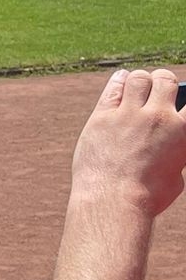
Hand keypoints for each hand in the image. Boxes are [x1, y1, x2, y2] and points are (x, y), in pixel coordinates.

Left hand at [70, 68, 185, 215]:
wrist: (112, 200)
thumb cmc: (147, 195)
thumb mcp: (175, 175)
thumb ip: (175, 153)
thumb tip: (170, 145)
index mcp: (182, 131)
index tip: (181, 102)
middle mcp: (156, 117)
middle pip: (164, 80)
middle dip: (164, 82)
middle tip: (160, 87)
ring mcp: (127, 114)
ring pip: (138, 79)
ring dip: (142, 80)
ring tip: (140, 85)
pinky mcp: (102, 116)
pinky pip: (113, 88)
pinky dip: (120, 81)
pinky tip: (122, 80)